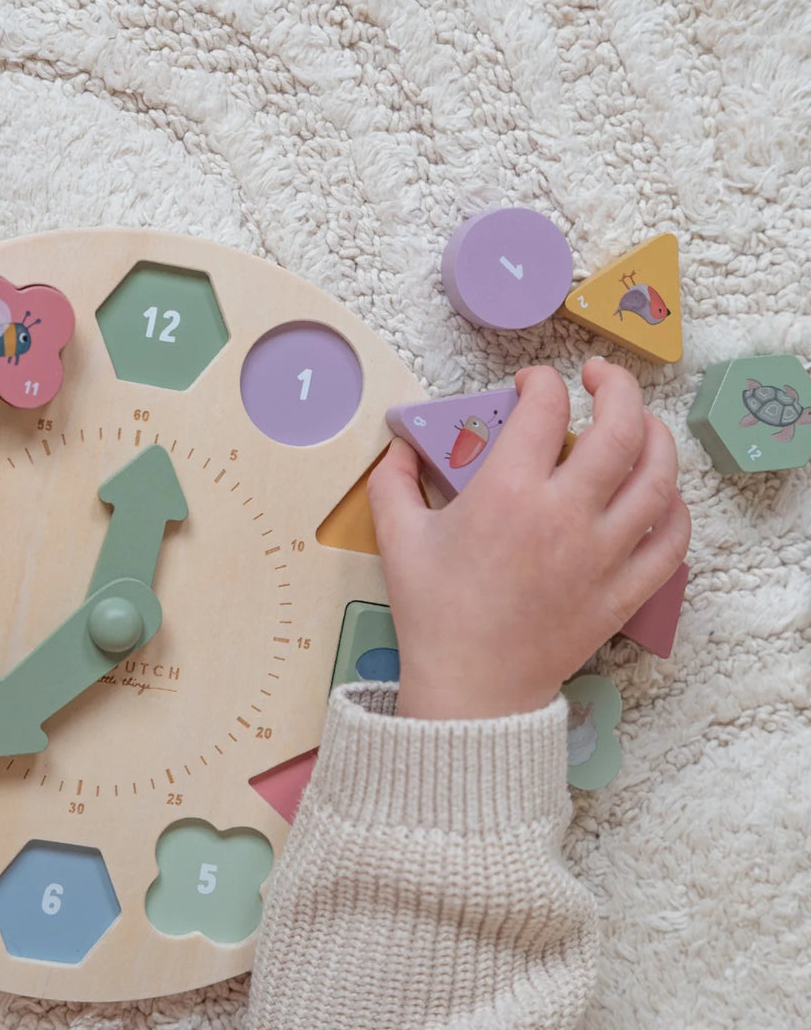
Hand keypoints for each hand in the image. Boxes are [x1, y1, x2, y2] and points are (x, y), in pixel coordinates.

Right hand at [368, 359, 690, 719]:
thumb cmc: (432, 611)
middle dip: (616, 386)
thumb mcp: (397, 537)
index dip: (541, 380)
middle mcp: (566, 514)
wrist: (471, 688)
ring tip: (640, 425)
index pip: (544, 408)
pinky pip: (671, 541)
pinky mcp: (625, 591)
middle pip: (621, 427)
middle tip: (599, 378)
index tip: (530, 383)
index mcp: (508, 492)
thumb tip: (401, 447)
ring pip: (659, 477)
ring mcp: (604, 554)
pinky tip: (660, 495)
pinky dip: (674, 509)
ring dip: (656, 437)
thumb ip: (393, 481)